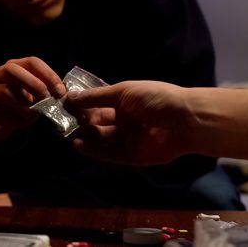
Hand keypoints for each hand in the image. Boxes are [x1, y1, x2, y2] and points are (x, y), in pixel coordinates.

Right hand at [0, 57, 66, 142]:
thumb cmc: (16, 107)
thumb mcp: (31, 96)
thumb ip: (44, 92)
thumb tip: (62, 94)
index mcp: (11, 67)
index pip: (31, 62)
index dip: (48, 74)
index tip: (61, 91)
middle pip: (12, 69)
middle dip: (34, 84)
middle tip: (47, 99)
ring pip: (5, 92)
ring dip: (25, 107)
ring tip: (34, 117)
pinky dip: (15, 120)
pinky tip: (21, 123)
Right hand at [65, 80, 194, 164]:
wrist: (185, 121)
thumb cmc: (155, 98)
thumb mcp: (123, 92)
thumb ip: (96, 97)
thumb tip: (69, 97)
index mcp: (125, 101)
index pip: (98, 103)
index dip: (82, 104)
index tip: (63, 105)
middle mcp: (126, 119)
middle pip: (98, 121)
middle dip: (81, 121)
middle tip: (62, 121)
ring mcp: (129, 138)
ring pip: (102, 138)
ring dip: (85, 136)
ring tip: (67, 133)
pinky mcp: (133, 156)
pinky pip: (110, 154)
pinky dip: (94, 150)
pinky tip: (78, 145)